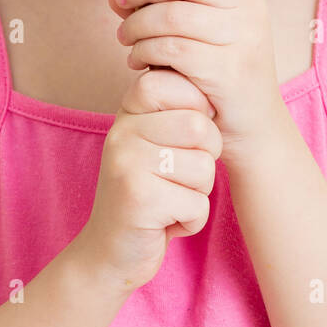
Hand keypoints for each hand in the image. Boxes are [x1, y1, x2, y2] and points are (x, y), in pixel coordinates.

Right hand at [77, 65, 222, 291]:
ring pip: (204, 167)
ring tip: (170, 200)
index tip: (184, 139)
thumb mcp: (156, 144)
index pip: (174, 82)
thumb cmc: (148, 194)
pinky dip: (191, 220)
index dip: (197, 111)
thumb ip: (176, 112)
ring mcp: (127, 163)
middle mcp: (122, 131)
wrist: (110, 253)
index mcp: (128, 112)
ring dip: (198, 194)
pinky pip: (197, 204)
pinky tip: (166, 223)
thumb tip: (215, 73)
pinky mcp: (138, 199)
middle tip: (180, 178)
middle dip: (205, 159)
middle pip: (200, 126)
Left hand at [108, 0, 284, 166]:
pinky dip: (145, 51)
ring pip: (174, 15)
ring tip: (125, 37)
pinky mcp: (229, 71)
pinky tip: (137, 60)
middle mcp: (253, 8)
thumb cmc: (217, 66)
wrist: (252, 123)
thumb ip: (163, 3)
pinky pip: (173, 49)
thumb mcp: (202, 27)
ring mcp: (245, 39)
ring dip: (137, 24)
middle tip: (120, 3)